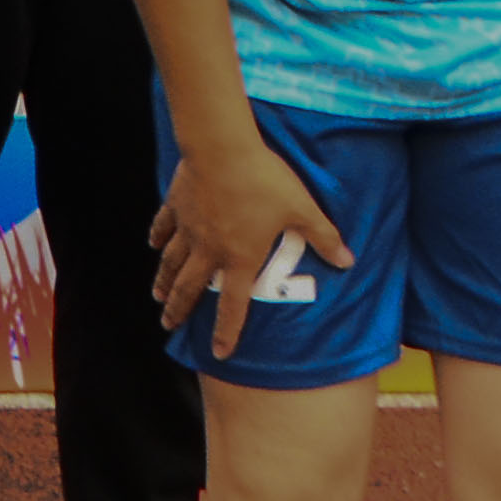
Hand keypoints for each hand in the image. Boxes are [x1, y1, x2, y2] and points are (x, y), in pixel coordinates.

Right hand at [150, 112, 351, 361]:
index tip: (220, 352)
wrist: (222, 149)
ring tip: (157, 297)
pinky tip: (153, 245)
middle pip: (190, 288)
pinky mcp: (176, 207)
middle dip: (178, 310)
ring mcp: (188, 229)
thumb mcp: (301, 209)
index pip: (234, 304)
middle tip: (168, 325)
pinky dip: (158, 239)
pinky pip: (164, 228)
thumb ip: (323, 236)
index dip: (227, 331)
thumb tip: (348, 261)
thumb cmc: (264, 181)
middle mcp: (209, 250)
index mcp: (240, 257)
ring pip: (171, 263)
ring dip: (164, 282)